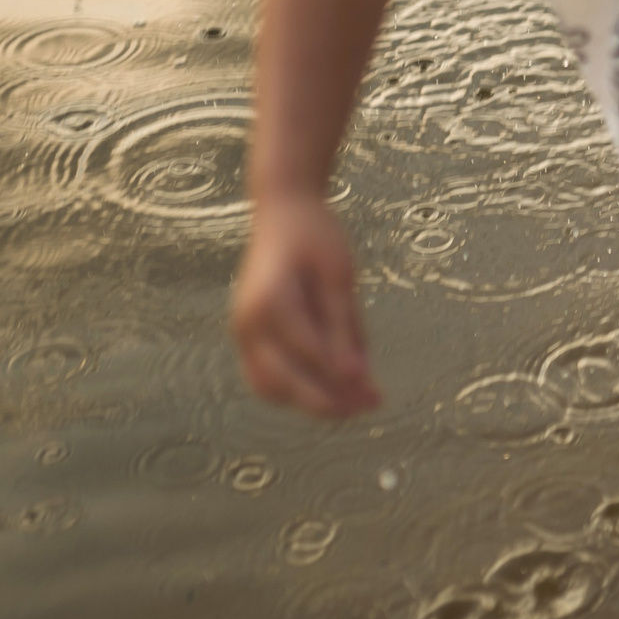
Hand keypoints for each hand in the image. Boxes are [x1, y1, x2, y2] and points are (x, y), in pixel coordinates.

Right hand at [230, 192, 380, 416]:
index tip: (376, 394)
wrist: (283, 213)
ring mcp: (243, 331)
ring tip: (358, 403)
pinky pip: (266, 377)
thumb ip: (344, 325)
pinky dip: (297, 391)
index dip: (341, 377)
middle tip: (372, 405)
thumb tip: (356, 376)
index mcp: (270, 301)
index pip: (306, 352)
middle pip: (282, 381)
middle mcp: (247, 322)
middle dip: (328, 401)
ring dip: (312, 401)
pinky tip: (335, 391)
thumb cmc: (315, 237)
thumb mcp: (339, 275)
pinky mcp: (249, 337)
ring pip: (270, 387)